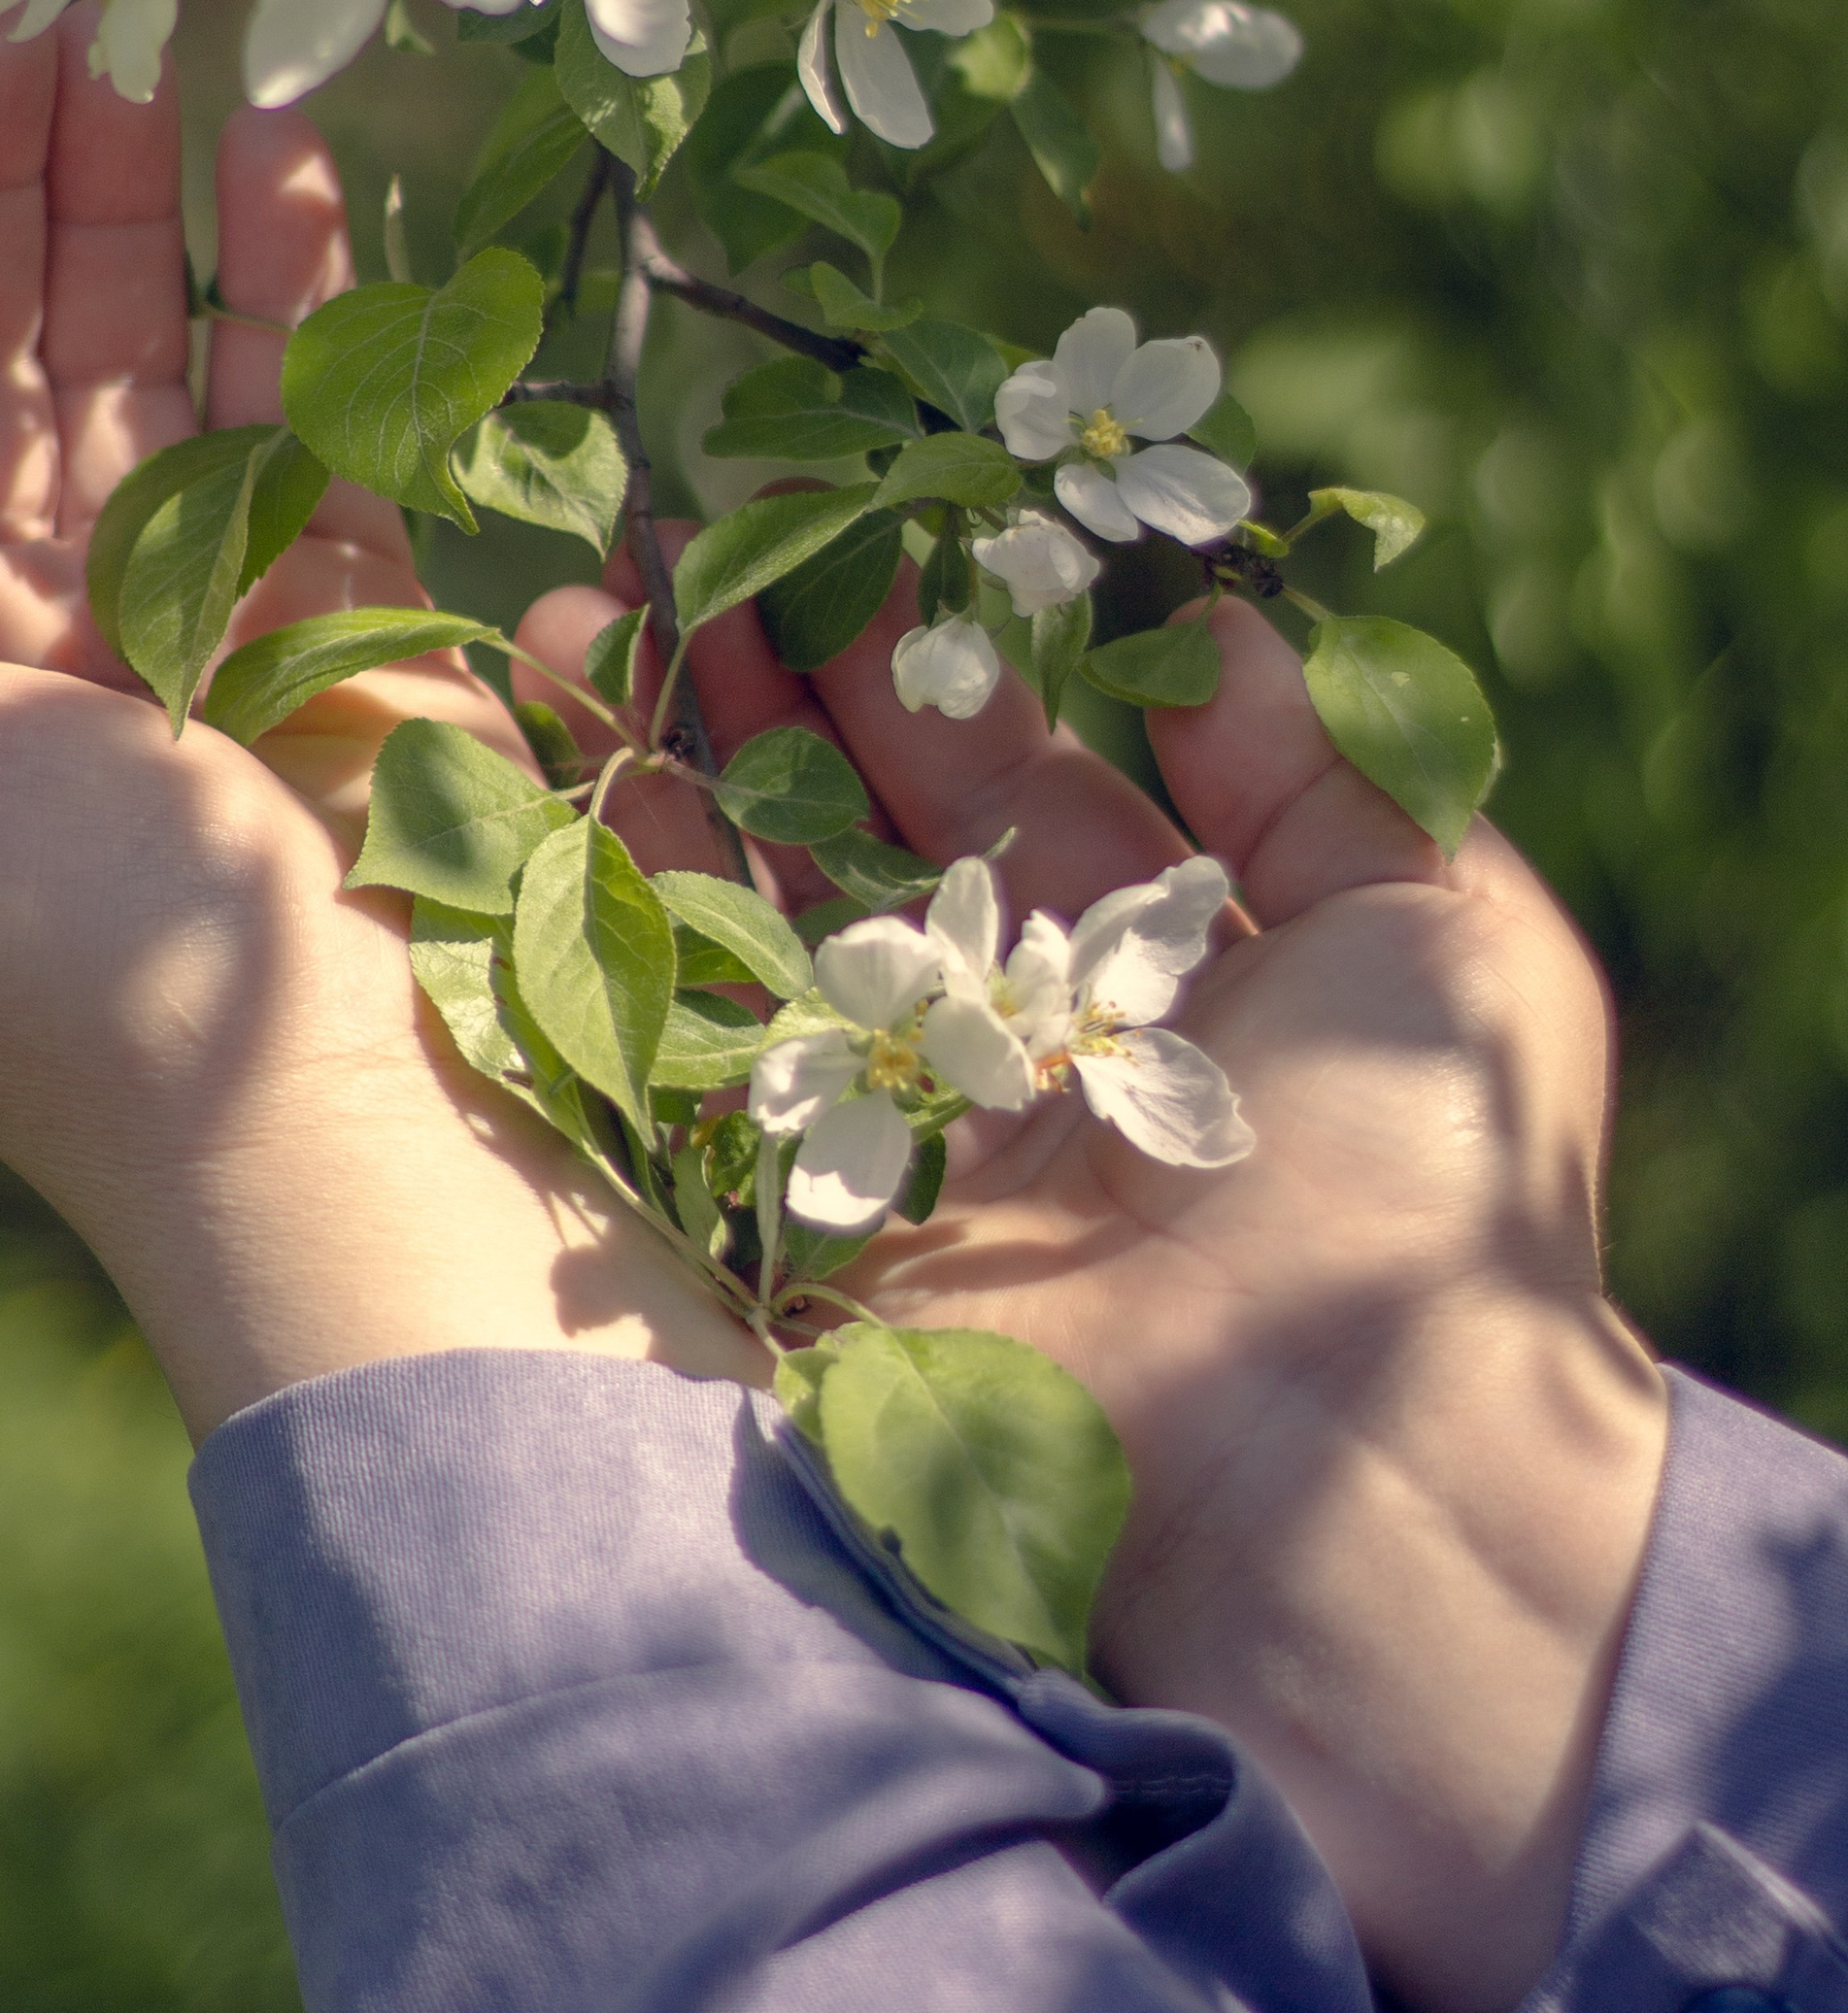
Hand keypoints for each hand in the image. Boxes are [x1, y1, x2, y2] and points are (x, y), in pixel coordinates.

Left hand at [0, 0, 759, 1439]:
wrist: (352, 1138)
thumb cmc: (77, 979)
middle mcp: (14, 634)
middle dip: (4, 159)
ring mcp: (190, 616)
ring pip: (149, 350)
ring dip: (140, 181)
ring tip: (149, 6)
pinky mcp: (351, 617)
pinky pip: (311, 409)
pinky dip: (299, 280)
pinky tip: (280, 144)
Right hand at [511, 553, 1666, 2012]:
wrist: (1345, 1483)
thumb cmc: (1429, 1191)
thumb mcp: (1446, 932)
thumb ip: (1324, 767)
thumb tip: (1211, 621)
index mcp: (1158, 985)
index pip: (1012, 782)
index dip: (928, 657)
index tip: (841, 529)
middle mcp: (1014, 1058)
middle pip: (861, 838)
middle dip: (769, 693)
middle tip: (671, 556)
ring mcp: (897, 1147)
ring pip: (756, 929)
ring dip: (669, 779)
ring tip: (580, 631)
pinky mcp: (799, 1241)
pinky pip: (693, 1064)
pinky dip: (626, 930)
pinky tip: (566, 789)